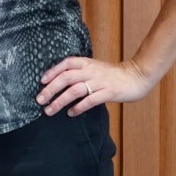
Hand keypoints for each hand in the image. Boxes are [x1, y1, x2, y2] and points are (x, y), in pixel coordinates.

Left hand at [36, 56, 151, 116]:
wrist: (137, 76)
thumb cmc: (113, 74)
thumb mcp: (94, 67)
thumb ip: (80, 72)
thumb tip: (59, 81)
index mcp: (86, 63)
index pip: (65, 64)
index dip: (52, 71)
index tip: (41, 81)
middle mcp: (90, 71)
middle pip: (65, 78)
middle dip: (50, 89)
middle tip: (39, 99)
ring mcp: (99, 82)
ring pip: (74, 90)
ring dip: (60, 101)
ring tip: (50, 110)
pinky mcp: (108, 93)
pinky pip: (90, 100)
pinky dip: (79, 107)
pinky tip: (71, 113)